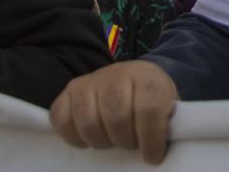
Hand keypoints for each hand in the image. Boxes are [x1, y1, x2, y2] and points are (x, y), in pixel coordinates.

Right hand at [49, 60, 179, 163]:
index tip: (153, 156)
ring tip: (112, 140)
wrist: (136, 80)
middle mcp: (117, 73)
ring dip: (101, 141)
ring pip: (88, 122)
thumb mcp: (167, 109)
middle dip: (125, 140)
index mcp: (147, 77)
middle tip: (131, 144)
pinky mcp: (70, 91)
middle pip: (116, 117)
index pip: (148, 110)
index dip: (151, 139)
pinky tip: (89, 138)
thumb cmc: (151, 101)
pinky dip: (74, 137)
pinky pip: (61, 120)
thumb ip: (164, 125)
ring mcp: (90, 80)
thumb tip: (155, 154)